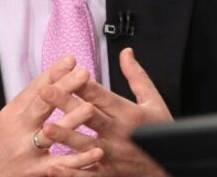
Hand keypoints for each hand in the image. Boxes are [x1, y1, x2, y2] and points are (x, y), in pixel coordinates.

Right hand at [0, 56, 103, 176]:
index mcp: (11, 115)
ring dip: (72, 121)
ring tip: (91, 107)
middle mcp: (20, 131)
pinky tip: (97, 152)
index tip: (70, 60)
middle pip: (44, 106)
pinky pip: (62, 165)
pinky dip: (79, 160)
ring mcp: (30, 152)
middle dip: (64, 88)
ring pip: (54, 134)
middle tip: (84, 73)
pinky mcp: (38, 171)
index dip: (52, 74)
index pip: (33, 89)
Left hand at [39, 48, 172, 176]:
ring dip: (65, 136)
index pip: (102, 95)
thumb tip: (125, 52)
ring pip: (85, 145)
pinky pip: (88, 174)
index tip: (65, 72)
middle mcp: (119, 133)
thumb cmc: (162, 133)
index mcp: (129, 113)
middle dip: (66, 103)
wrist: (170, 168)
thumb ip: (136, 76)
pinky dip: (71, 173)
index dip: (83, 84)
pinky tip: (54, 167)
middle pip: (89, 116)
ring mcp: (113, 155)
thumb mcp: (153, 101)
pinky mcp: (109, 173)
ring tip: (45, 127)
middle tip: (45, 91)